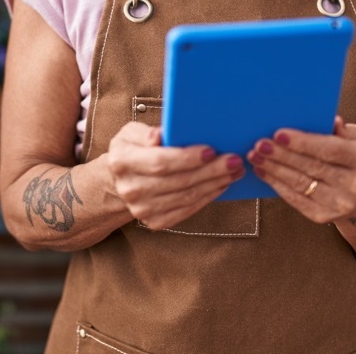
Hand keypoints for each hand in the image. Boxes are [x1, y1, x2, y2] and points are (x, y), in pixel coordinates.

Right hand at [106, 121, 244, 228]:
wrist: (121, 181)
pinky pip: (187, 210)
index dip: (187, 158)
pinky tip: (220, 185)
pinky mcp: (155, 222)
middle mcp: (130, 189)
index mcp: (122, 162)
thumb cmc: (133, 150)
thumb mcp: (132, 133)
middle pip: (179, 181)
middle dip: (210, 171)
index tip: (211, 151)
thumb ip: (147, 133)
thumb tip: (160, 136)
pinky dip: (207, 197)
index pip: (160, 162)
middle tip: (233, 161)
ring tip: (233, 172)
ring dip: (214, 184)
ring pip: (187, 197)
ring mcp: (142, 209)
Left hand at [247, 116, 355, 223]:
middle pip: (312, 167)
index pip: (331, 149)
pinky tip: (263, 172)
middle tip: (260, 144)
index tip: (278, 134)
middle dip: (282, 155)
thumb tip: (332, 120)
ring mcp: (341, 204)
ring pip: (300, 183)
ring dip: (274, 169)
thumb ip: (343, 130)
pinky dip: (276, 184)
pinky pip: (295, 198)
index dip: (303, 142)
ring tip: (255, 156)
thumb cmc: (353, 158)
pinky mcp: (324, 217)